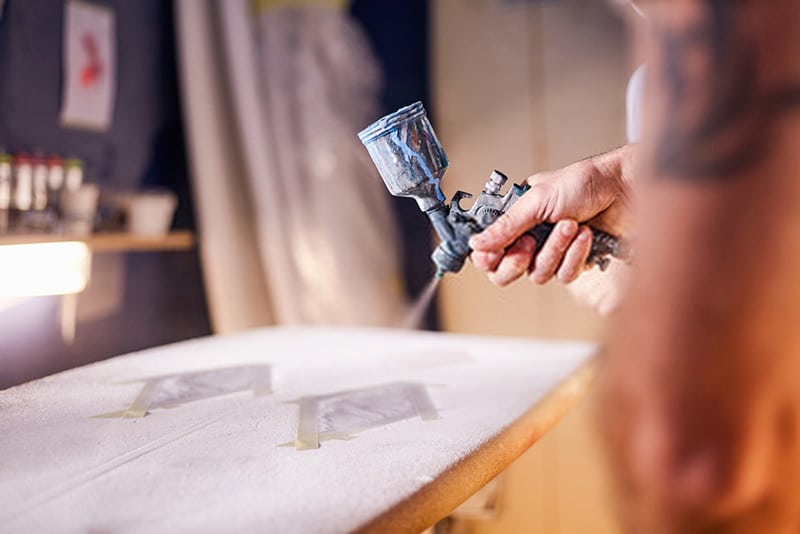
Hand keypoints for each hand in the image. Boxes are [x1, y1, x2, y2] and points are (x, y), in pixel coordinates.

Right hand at [468, 145, 634, 310]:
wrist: (626, 188)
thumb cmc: (585, 182)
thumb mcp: (538, 199)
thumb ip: (506, 226)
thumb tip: (477, 244)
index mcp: (516, 217)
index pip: (488, 249)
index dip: (487, 257)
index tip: (492, 255)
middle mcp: (531, 236)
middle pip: (506, 272)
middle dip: (517, 261)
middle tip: (529, 244)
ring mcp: (552, 251)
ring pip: (538, 274)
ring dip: (555, 250)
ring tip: (570, 225)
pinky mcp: (575, 262)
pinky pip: (565, 274)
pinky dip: (575, 254)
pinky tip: (585, 234)